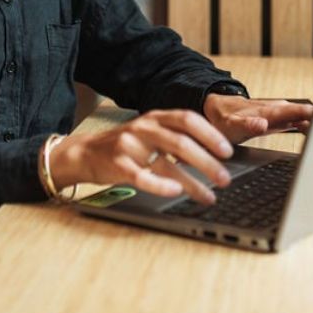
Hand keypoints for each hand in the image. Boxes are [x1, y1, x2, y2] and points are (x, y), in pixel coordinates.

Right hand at [50, 110, 233, 203]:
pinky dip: (161, 185)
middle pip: (181, 141)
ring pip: (167, 161)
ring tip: (209, 195)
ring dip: (193, 181)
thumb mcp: (150, 136)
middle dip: (207, 161)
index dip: (210, 134)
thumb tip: (212, 157)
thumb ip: (175, 140)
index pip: (187, 119)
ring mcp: (129, 144)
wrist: (85, 153)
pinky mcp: (118, 164)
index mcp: (155, 117)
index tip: (228, 151)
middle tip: (225, 178)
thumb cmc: (124, 147)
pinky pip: (143, 176)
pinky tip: (176, 193)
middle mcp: (144, 127)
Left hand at [203, 94, 312, 144]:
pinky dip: (309, 126)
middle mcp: (279, 109)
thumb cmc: (224, 119)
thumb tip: (263, 124)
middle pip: (308, 113)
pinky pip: (299, 119)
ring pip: (304, 115)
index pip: (301, 111)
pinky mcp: (279, 117)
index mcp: (271, 111)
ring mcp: (280, 112)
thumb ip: (247, 125)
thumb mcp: (232, 126)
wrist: (217, 109)